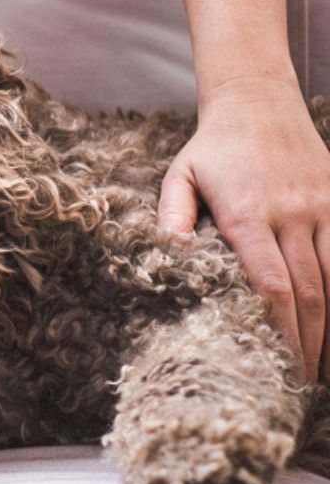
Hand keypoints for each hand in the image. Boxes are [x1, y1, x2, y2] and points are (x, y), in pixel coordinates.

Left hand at [158, 75, 329, 383]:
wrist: (258, 102)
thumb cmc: (212, 148)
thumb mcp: (179, 176)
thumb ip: (172, 218)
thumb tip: (168, 259)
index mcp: (245, 213)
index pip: (270, 282)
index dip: (278, 327)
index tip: (276, 362)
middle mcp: (290, 213)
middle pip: (308, 289)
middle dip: (307, 340)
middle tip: (300, 381)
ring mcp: (322, 207)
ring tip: (321, 366)